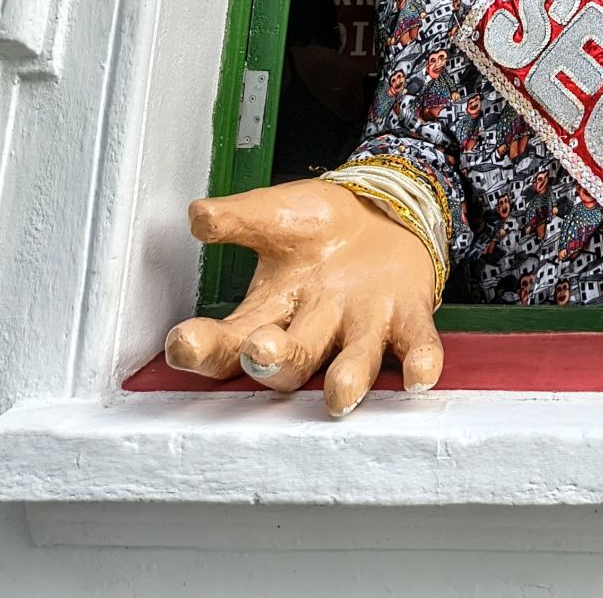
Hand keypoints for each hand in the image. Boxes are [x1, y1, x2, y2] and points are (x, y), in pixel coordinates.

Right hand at [164, 179, 441, 416]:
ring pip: (353, 362)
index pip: (228, 341)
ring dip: (347, 378)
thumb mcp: (274, 214)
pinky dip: (419, 360)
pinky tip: (419, 376)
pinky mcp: (408, 315)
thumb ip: (237, 218)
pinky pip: (416, 344)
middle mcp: (315, 330)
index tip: (182, 343)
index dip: (204, 348)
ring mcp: (363, 326)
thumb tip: (197, 215)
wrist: (382, 210)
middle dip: (273, 361)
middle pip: (289, 362)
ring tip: (339, 393)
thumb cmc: (318, 226)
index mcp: (271, 311)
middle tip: (259, 352)